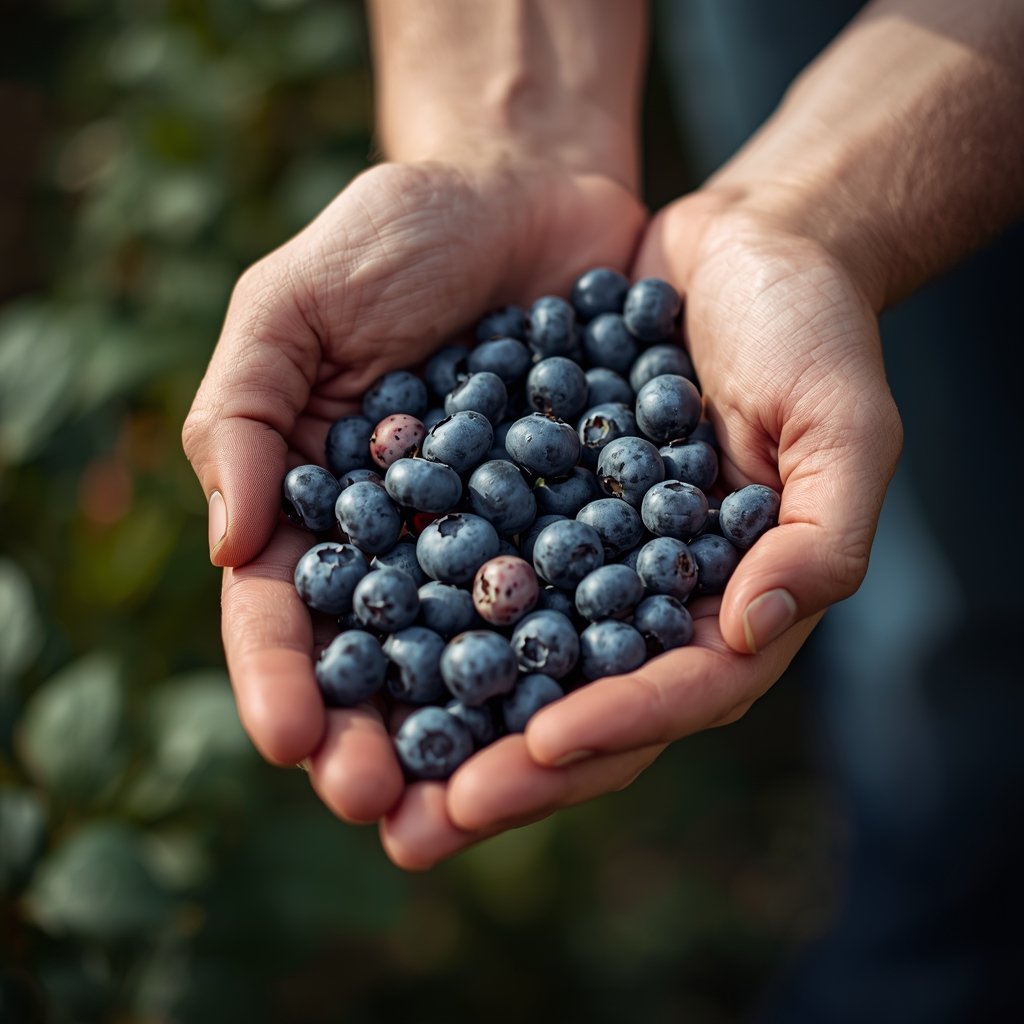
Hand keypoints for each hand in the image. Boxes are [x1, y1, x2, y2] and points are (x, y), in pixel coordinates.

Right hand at [181, 158, 643, 828]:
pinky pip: (583, 600)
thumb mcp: (294, 302)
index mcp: (321, 499)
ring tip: (477, 804)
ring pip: (483, 654)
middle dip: (380, 733)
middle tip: (386, 806)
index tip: (289, 739)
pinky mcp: (587, 521)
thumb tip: (228, 544)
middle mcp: (410, 538)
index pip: (289, 605)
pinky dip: (579, 659)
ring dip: (477, 730)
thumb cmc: (397, 234)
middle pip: (386, 657)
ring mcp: (502, 536)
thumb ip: (243, 412)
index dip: (282, 675)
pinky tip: (585, 715)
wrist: (527, 186)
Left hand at [380, 192, 901, 867]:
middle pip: (574, 703)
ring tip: (353, 766)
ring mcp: (580, 556)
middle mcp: (645, 601)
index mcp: (728, 605)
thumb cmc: (810, 329)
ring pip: (503, 654)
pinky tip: (344, 631)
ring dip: (433, 713)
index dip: (612, 729)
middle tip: (414, 829)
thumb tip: (750, 629)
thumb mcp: (845, 424)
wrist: (740, 249)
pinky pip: (464, 562)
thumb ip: (821, 536)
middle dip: (501, 768)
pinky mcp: (525, 502)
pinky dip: (409, 599)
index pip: (671, 695)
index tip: (538, 748)